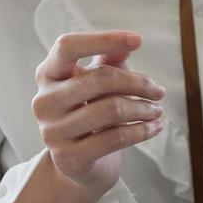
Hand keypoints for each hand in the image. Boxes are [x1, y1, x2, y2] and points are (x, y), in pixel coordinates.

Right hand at [32, 31, 166, 194]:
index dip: (103, 39)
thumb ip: (111, 61)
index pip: (68, 46)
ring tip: (157, 110)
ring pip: (112, 109)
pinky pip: (115, 138)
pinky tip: (154, 127)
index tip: (139, 40)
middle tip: (158, 92)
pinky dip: (142, 130)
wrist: (78, 163)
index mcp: (48, 74)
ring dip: (144, 109)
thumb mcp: (99, 82)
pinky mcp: (68, 157)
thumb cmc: (90, 112)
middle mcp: (44, 101)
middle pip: (100, 79)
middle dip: (138, 83)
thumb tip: (129, 43)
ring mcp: (53, 131)